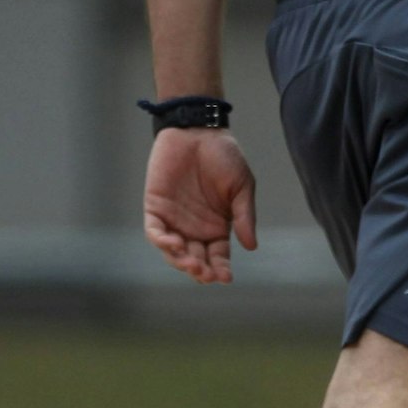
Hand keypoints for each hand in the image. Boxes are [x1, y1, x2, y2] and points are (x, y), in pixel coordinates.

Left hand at [143, 129, 257, 283]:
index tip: (226, 278)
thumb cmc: (223, 156)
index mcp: (217, 227)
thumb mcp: (241, 186)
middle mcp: (195, 228)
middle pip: (195, 259)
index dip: (221, 269)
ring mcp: (174, 220)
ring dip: (181, 262)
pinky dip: (162, 241)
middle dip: (200, 271)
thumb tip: (251, 247)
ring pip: (174, 252)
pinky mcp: (155, 208)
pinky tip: (173, 245)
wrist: (198, 130)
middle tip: (206, 274)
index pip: (218, 256)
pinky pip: (155, 232)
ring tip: (192, 265)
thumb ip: (244, 215)